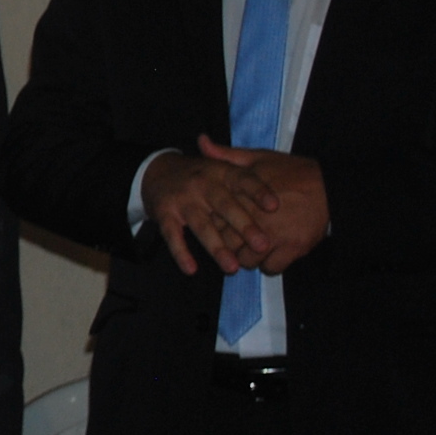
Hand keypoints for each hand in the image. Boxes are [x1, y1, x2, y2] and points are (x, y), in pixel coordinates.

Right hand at [140, 140, 281, 274]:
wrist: (156, 171)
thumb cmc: (200, 174)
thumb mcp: (222, 165)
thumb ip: (248, 171)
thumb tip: (279, 188)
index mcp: (220, 171)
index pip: (242, 180)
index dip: (258, 192)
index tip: (275, 205)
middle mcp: (202, 184)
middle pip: (224, 205)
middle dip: (243, 226)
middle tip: (262, 245)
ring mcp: (182, 200)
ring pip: (201, 225)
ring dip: (216, 246)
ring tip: (232, 267)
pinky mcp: (164, 214)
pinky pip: (172, 235)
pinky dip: (180, 253)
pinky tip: (191, 269)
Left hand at [191, 141, 329, 272]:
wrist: (331, 187)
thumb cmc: (291, 171)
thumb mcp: (257, 158)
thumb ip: (225, 155)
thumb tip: (200, 141)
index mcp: (242, 197)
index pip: (214, 220)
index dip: (215, 224)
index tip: (219, 224)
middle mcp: (256, 219)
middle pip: (227, 244)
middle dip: (228, 245)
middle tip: (235, 242)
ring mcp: (275, 236)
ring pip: (247, 260)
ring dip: (248, 258)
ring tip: (252, 249)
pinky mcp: (293, 248)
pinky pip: (271, 268)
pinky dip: (269, 265)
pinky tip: (271, 255)